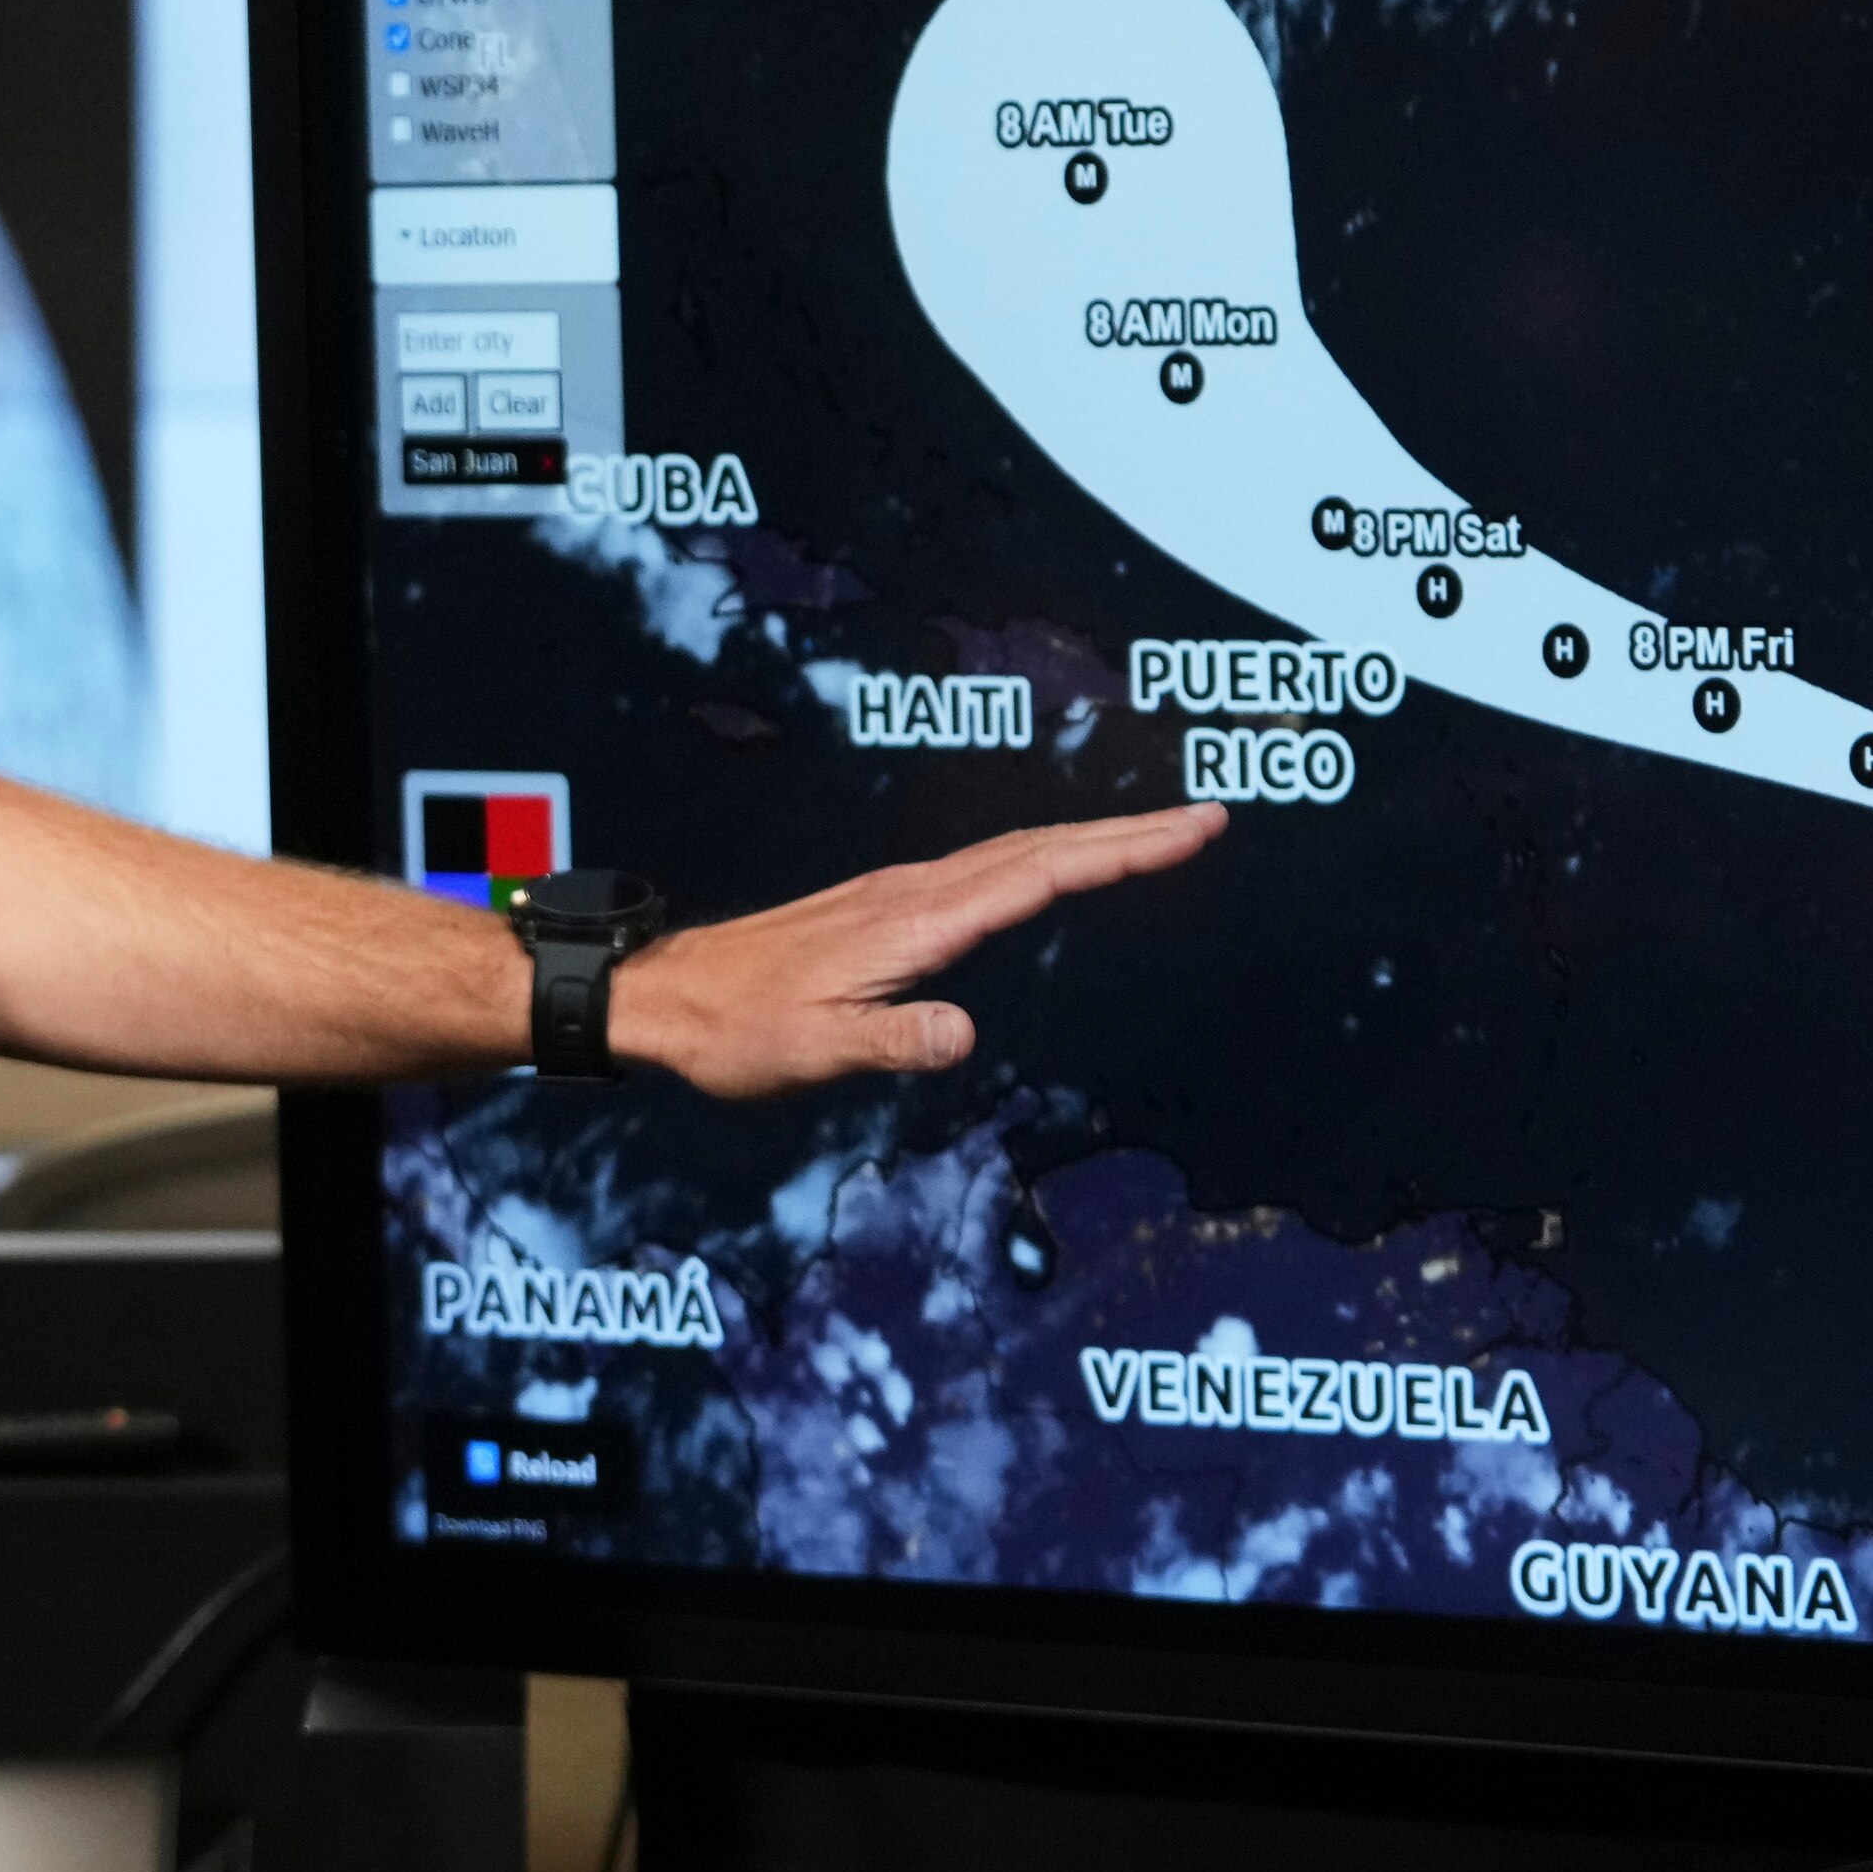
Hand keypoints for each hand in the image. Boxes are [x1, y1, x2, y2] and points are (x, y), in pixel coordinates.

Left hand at [612, 803, 1225, 1097]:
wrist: (665, 994)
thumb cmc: (735, 1029)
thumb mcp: (811, 1053)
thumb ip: (890, 1043)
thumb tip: (966, 1035)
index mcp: (914, 922)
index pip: (1040, 876)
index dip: (1122, 852)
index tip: (1192, 828)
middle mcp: (914, 893)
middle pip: (1041, 849)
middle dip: (1129, 834)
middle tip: (1207, 819)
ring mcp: (900, 894)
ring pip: (1014, 852)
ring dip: (1090, 841)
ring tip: (1156, 837)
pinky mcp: (887, 907)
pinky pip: (985, 869)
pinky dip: (1041, 858)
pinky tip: (1051, 868)